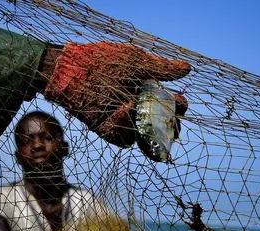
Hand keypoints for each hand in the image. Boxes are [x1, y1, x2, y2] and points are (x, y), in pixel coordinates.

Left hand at [44, 42, 190, 146]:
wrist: (71, 70)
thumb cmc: (102, 62)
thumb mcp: (136, 62)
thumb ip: (161, 69)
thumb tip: (187, 68)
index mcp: (145, 92)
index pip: (169, 105)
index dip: (179, 107)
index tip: (182, 104)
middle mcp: (136, 109)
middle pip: (161, 127)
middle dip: (171, 128)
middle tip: (174, 125)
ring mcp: (122, 122)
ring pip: (145, 137)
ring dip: (149, 128)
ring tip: (139, 107)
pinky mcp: (108, 131)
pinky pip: (123, 139)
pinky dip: (125, 127)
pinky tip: (123, 109)